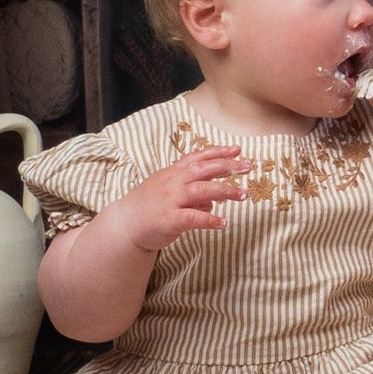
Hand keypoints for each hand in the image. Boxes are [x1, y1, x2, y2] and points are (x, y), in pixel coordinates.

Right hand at [105, 146, 244, 253]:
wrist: (124, 224)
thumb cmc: (148, 206)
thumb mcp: (168, 190)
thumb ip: (191, 189)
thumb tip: (213, 199)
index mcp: (173, 172)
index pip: (198, 157)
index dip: (218, 152)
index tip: (237, 149)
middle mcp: (173, 182)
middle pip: (204, 170)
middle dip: (228, 167)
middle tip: (248, 167)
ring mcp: (171, 200)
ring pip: (203, 191)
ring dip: (225, 191)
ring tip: (243, 194)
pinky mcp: (169, 220)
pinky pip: (193, 217)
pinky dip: (209, 219)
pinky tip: (223, 223)